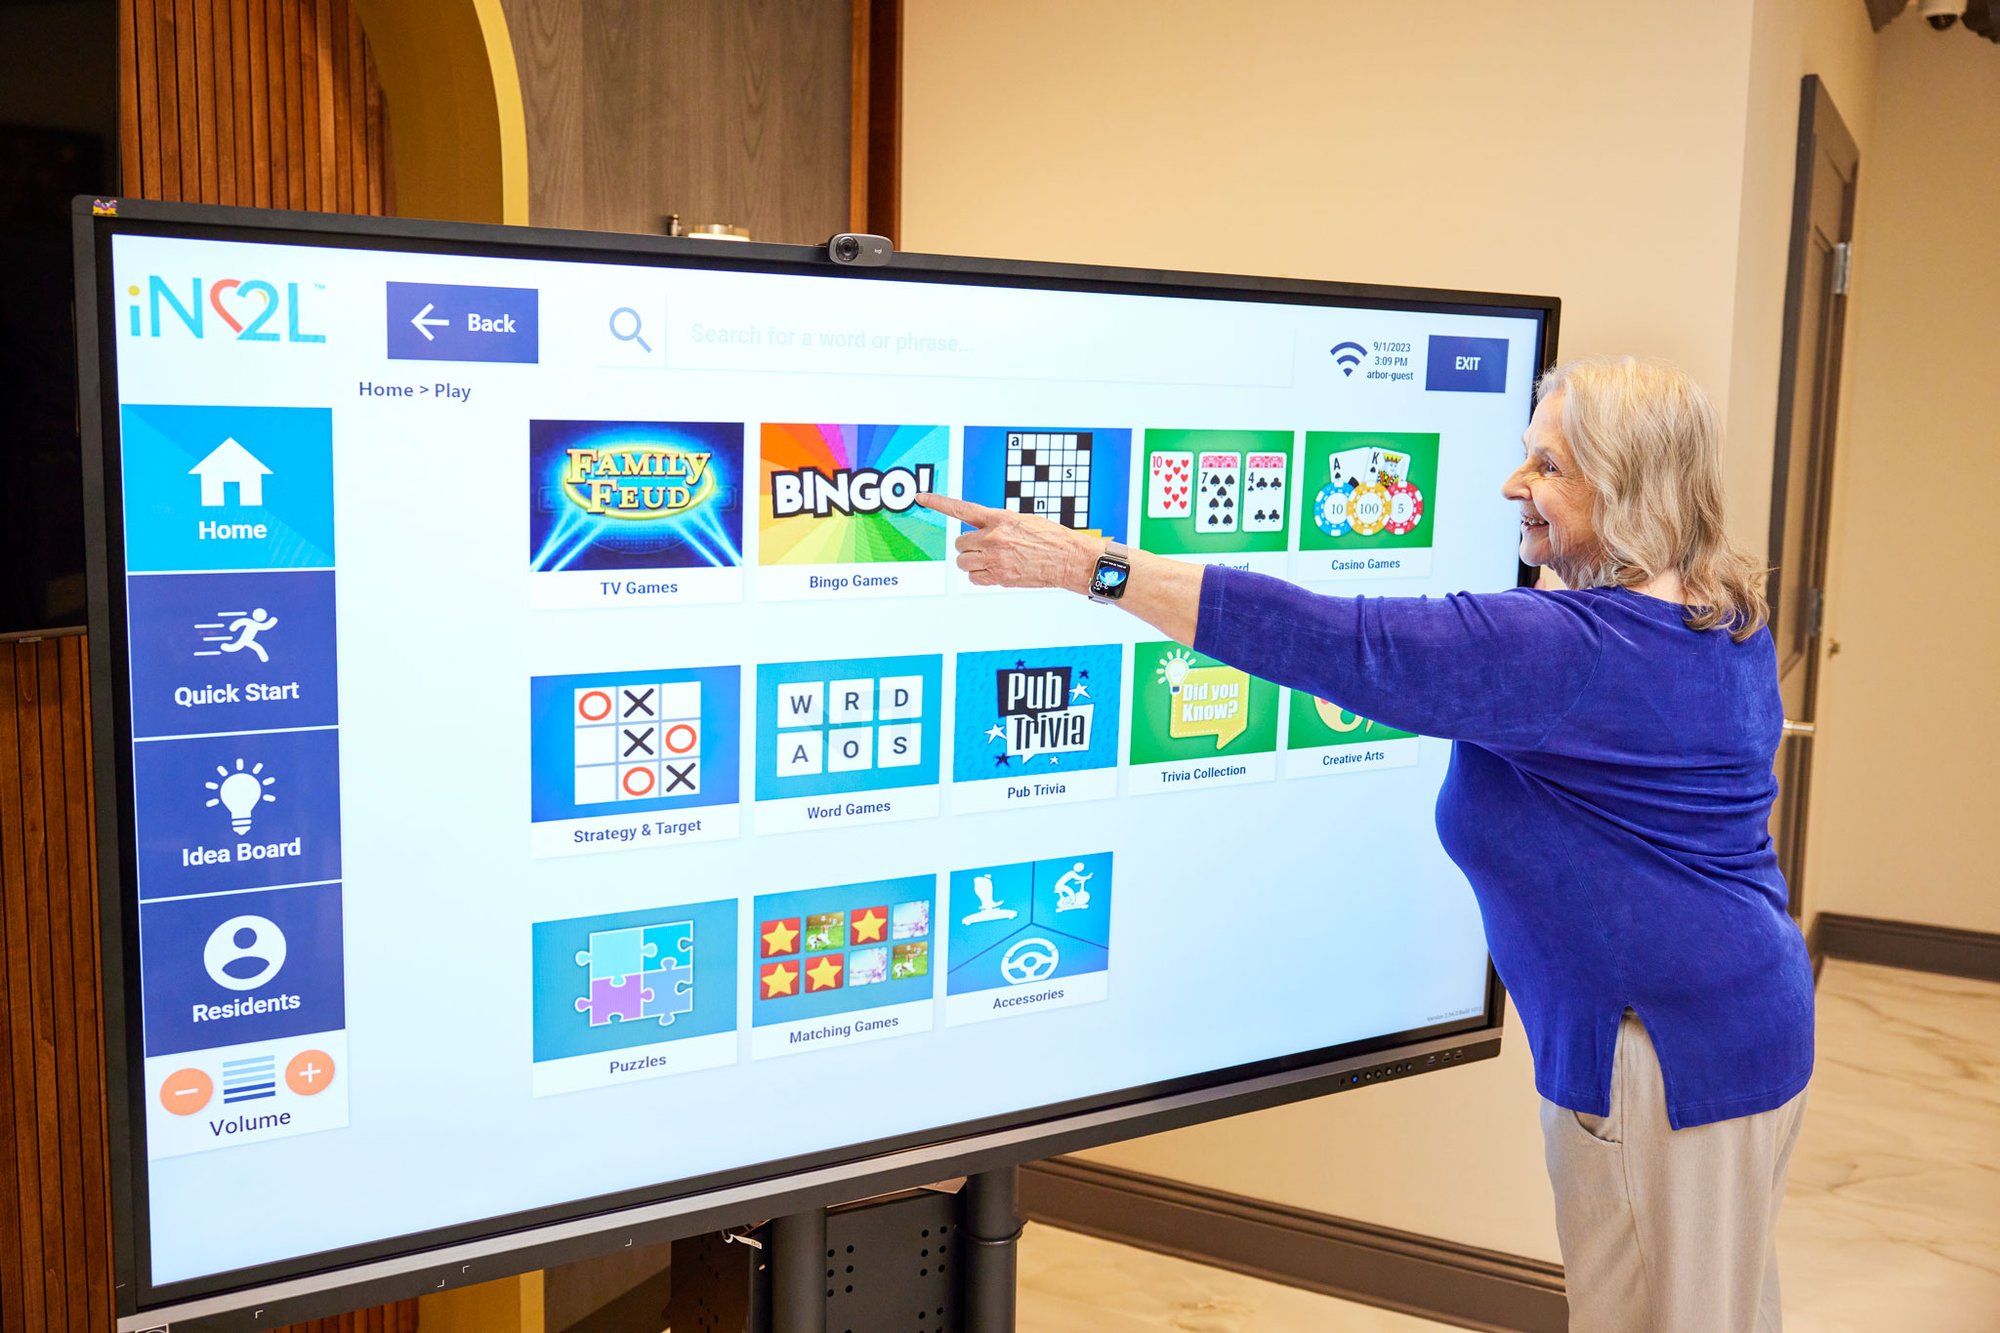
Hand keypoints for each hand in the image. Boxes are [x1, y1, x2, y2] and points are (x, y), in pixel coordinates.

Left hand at [915, 493, 1099, 591]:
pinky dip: (980, 577)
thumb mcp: (1023, 521)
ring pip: (964, 563)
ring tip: (991, 561)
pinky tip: (996, 572)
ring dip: (972, 563)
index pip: (961, 508)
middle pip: (960, 543)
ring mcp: (995, 558)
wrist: (1068, 558)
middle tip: (985, 549)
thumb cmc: (1051, 538)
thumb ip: (999, 524)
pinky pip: (974, 579)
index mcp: (999, 518)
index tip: (921, 497)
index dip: (938, 502)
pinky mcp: (999, 577)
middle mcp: (993, 537)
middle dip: (969, 547)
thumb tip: (984, 533)